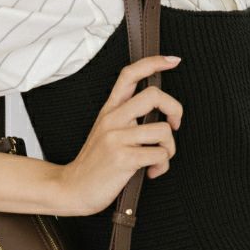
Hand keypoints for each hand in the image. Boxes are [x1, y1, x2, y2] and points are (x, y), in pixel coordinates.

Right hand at [59, 54, 183, 216]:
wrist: (73, 188)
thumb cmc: (95, 164)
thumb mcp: (105, 132)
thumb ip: (127, 118)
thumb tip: (159, 114)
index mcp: (110, 109)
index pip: (130, 74)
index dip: (154, 63)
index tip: (173, 61)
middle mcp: (113, 119)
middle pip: (154, 95)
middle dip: (175, 110)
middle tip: (174, 125)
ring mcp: (117, 138)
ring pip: (164, 130)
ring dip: (170, 148)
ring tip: (158, 159)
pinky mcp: (123, 158)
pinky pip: (159, 155)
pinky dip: (162, 166)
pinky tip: (151, 172)